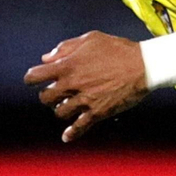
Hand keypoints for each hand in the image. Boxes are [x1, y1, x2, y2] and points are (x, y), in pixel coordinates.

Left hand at [24, 32, 148, 142]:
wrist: (143, 66)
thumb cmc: (118, 49)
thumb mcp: (90, 39)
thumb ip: (65, 48)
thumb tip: (46, 58)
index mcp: (67, 65)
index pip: (36, 76)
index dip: (31, 78)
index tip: (33, 80)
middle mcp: (72, 84)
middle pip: (45, 97)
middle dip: (47, 96)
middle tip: (55, 93)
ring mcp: (84, 100)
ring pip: (60, 112)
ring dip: (61, 109)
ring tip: (68, 105)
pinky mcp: (98, 112)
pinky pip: (80, 126)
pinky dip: (72, 133)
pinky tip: (66, 137)